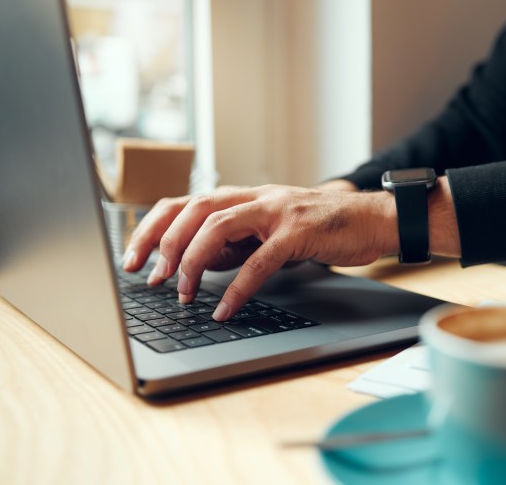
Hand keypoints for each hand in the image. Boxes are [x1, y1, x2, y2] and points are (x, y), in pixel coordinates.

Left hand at [123, 184, 397, 320]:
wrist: (372, 219)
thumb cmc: (323, 228)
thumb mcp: (272, 232)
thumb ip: (238, 242)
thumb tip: (200, 263)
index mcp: (245, 197)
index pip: (185, 202)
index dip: (154, 227)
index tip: (134, 258)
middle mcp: (255, 197)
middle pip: (192, 207)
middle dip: (162, 242)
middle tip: (149, 276)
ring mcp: (276, 211)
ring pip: (218, 225)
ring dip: (194, 262)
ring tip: (183, 293)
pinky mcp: (298, 231)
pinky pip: (260, 259)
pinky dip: (238, 286)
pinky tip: (225, 308)